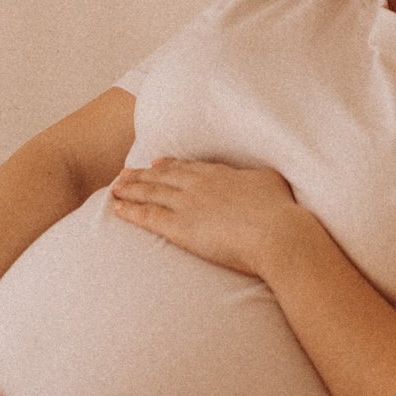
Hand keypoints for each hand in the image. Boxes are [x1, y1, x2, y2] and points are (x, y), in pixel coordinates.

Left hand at [108, 158, 304, 280]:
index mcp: (221, 174)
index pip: (189, 167)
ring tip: (115, 186)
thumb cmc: (280, 212)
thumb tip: (257, 178)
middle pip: (164, 176)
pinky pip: (148, 216)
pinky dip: (130, 210)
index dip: (170, 164)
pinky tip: (117, 207)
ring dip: (131, 188)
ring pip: (152, 192)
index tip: (157, 161)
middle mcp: (200, 185)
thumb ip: (256, 178)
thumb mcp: (270, 182)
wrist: (277, 233)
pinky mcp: (181, 228)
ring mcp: (188, 205)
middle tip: (125, 172)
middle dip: (143, 174)